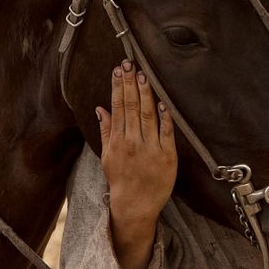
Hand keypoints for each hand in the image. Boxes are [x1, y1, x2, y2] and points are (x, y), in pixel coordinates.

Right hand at [98, 60, 175, 268]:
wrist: (135, 205)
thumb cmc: (121, 179)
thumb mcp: (107, 156)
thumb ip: (106, 131)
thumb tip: (101, 108)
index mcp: (117, 141)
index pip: (117, 108)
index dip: (118, 87)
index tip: (118, 70)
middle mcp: (132, 143)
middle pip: (131, 107)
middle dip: (130, 84)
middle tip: (130, 64)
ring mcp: (150, 149)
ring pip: (147, 116)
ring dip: (145, 94)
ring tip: (143, 75)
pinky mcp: (168, 156)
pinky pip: (166, 132)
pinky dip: (164, 116)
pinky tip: (162, 101)